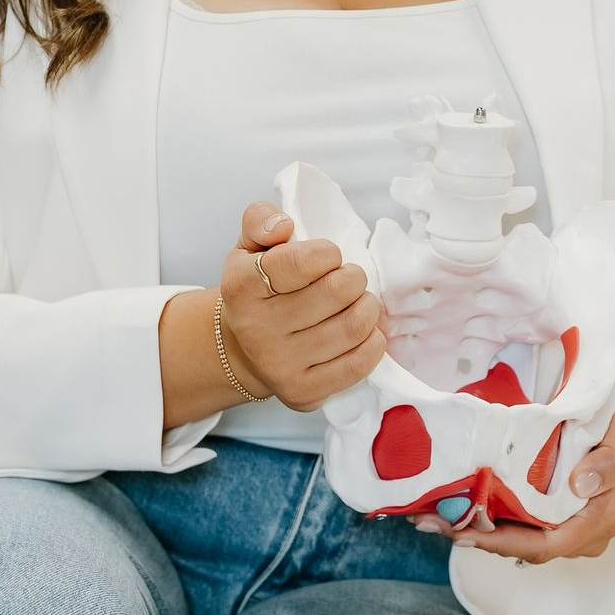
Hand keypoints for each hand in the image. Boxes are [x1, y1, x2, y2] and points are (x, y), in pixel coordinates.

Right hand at [217, 200, 387, 411]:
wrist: (244, 350)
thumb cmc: (257, 291)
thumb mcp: (249, 248)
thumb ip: (261, 221)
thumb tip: (284, 225)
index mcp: (241, 287)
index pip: (304, 261)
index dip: (328, 253)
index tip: (327, 256)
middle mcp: (256, 329)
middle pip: (337, 292)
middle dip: (353, 277)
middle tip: (347, 279)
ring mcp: (280, 365)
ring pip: (354, 327)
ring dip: (367, 307)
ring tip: (356, 302)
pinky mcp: (303, 393)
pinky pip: (358, 364)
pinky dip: (372, 341)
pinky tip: (362, 331)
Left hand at [413, 376, 614, 560]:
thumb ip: (609, 464)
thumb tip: (580, 484)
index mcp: (599, 522)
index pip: (546, 544)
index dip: (504, 543)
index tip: (465, 534)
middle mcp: (579, 535)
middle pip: (524, 547)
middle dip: (476, 538)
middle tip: (430, 524)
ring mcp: (561, 528)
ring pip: (515, 538)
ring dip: (472, 530)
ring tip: (429, 518)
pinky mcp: (546, 517)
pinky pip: (514, 524)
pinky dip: (482, 519)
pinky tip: (448, 509)